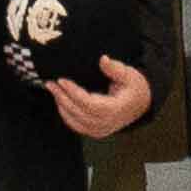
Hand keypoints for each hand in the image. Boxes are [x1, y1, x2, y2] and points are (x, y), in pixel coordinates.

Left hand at [41, 57, 155, 140]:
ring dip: (61, 105)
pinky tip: (60, 102)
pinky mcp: (96, 131)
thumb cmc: (134, 88)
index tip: (62, 80)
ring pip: (75, 121)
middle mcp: (107, 122)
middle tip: (51, 83)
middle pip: (78, 112)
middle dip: (62, 97)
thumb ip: (115, 68)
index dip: (73, 92)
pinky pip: (77, 126)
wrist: (140, 104)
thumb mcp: (129, 74)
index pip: (89, 103)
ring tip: (52, 90)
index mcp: (115, 109)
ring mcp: (101, 129)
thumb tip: (103, 59)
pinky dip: (66, 115)